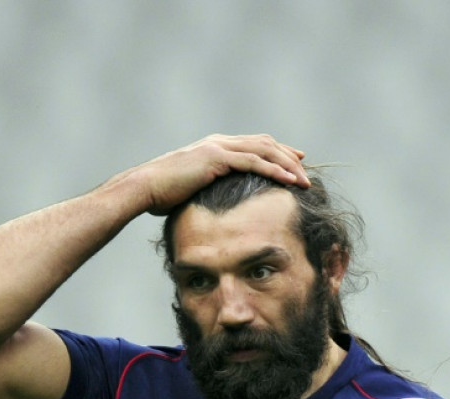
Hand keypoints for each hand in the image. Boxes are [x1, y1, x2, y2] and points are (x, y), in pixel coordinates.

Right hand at [117, 134, 308, 214]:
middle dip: (287, 156)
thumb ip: (206, 189)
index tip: (293, 163)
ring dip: (287, 164)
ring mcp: (218, 148)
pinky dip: (274, 169)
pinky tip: (289, 179)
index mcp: (214, 147)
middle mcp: (219, 142)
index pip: (253, 145)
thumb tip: (212, 204)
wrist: (144, 188)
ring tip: (304, 180)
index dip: (276, 153)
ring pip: (264, 150)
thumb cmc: (161, 194)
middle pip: (264, 143)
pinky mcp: (217, 158)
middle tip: (305, 170)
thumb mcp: (190, 189)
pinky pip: (254, 162)